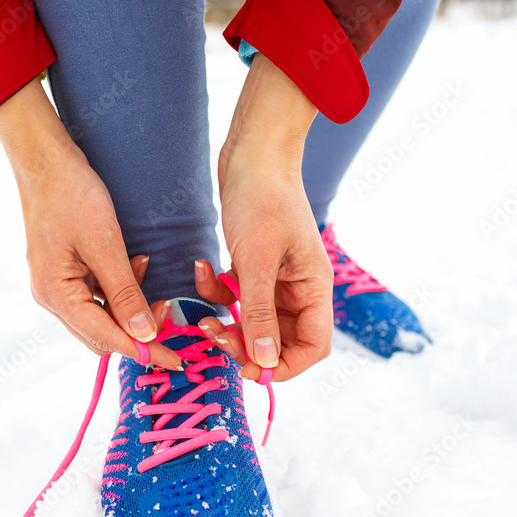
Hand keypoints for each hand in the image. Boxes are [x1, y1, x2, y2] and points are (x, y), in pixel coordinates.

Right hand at [0, 79, 180, 368]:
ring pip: (99, 318)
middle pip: (100, 336)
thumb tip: (144, 335)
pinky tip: (135, 265)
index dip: (143, 350)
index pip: (106, 338)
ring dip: (129, 308)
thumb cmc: (72, 195)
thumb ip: (124, 292)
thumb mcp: (104, 243)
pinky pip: (95, 297)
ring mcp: (55, 287)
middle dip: (137, 331)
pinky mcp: (62, 274)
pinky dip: (119, 291)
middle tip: (171, 314)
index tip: (176, 360)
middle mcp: (51, 298)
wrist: (44, 160)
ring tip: (148, 275)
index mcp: (56, 295)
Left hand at [200, 55, 332, 380]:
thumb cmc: (262, 198)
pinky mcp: (254, 266)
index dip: (282, 365)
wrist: (253, 151)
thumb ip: (260, 315)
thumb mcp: (256, 261)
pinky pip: (237, 296)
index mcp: (314, 288)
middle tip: (214, 337)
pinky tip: (201, 269)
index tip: (246, 364)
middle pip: (281, 341)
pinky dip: (216, 292)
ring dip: (227, 322)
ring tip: (201, 316)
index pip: (313, 348)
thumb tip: (264, 363)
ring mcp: (277, 278)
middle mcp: (300, 288)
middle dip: (245, 346)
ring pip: (254, 322)